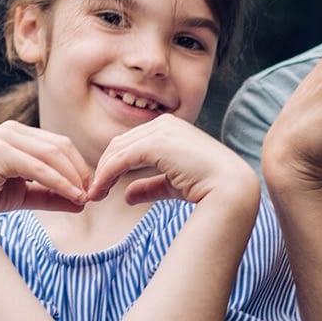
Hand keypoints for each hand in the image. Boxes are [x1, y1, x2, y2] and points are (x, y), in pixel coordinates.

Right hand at [0, 120, 92, 214]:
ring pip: (53, 155)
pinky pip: (39, 168)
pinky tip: (74, 197)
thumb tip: (82, 203)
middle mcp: (12, 131)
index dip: (79, 166)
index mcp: (17, 134)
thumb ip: (50, 195)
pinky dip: (60, 183)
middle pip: (60, 147)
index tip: (92, 190)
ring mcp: (5, 139)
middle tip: (94, 194)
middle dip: (81, 171)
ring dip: (74, 178)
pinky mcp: (1, 152)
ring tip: (85, 198)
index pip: (59, 145)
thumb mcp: (24, 194)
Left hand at [88, 115, 257, 208]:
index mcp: (170, 128)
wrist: (229, 188)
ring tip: (94, 195)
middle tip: (92, 192)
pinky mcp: (156, 143)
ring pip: (117, 150)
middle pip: (119, 144)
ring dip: (101, 174)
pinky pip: (121, 159)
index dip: (112, 164)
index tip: (103, 186)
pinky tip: (101, 191)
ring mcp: (161, 131)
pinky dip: (107, 175)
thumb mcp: (171, 185)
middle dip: (103, 168)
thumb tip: (125, 196)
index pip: (130, 143)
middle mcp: (164, 124)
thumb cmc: (206, 188)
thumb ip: (149, 186)